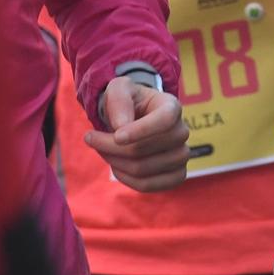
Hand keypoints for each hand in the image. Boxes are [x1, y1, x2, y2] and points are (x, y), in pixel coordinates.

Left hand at [84, 77, 189, 191]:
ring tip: (103, 151)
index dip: (140, 131)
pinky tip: (116, 166)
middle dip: (111, 147)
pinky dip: (126, 179)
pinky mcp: (176, 175)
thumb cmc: (127, 102)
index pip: (164, 121)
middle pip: (144, 149)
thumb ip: (119, 100)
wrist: (134, 117)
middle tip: (92, 138)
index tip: (115, 136)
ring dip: (115, 163)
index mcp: (171, 107)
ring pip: (143, 169)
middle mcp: (181, 132)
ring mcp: (181, 155)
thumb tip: (121, 126)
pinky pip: (148, 185)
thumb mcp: (119, 89)